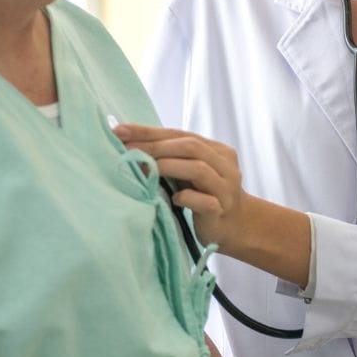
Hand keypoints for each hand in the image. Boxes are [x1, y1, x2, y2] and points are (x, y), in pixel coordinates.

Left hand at [113, 124, 246, 249]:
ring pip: (198, 169)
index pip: (181, 134)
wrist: (237, 225)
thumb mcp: (193, 171)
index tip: (120, 130)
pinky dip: (186, 197)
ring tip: (144, 170)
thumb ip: (174, 157)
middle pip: (190, 147)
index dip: (150, 131)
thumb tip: (129, 144)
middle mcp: (225, 165)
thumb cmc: (207, 195)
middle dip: (155, 147)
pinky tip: (174, 199)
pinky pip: (204, 201)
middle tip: (127, 150)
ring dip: (167, 166)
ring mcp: (225, 188)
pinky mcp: (222, 209)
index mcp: (217, 150)